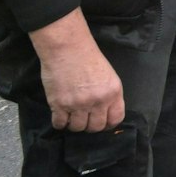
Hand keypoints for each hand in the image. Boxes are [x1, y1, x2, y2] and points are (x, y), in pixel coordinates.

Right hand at [28, 9, 123, 131]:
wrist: (67, 48)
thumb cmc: (88, 57)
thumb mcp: (108, 75)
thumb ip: (109, 94)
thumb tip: (105, 111)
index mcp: (113, 92)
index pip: (116, 119)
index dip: (108, 124)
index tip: (102, 123)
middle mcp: (98, 101)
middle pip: (96, 127)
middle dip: (90, 125)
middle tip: (84, 118)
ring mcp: (78, 105)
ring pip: (78, 128)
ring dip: (74, 124)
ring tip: (71, 115)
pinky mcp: (59, 105)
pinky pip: (60, 124)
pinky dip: (60, 122)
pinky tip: (60, 115)